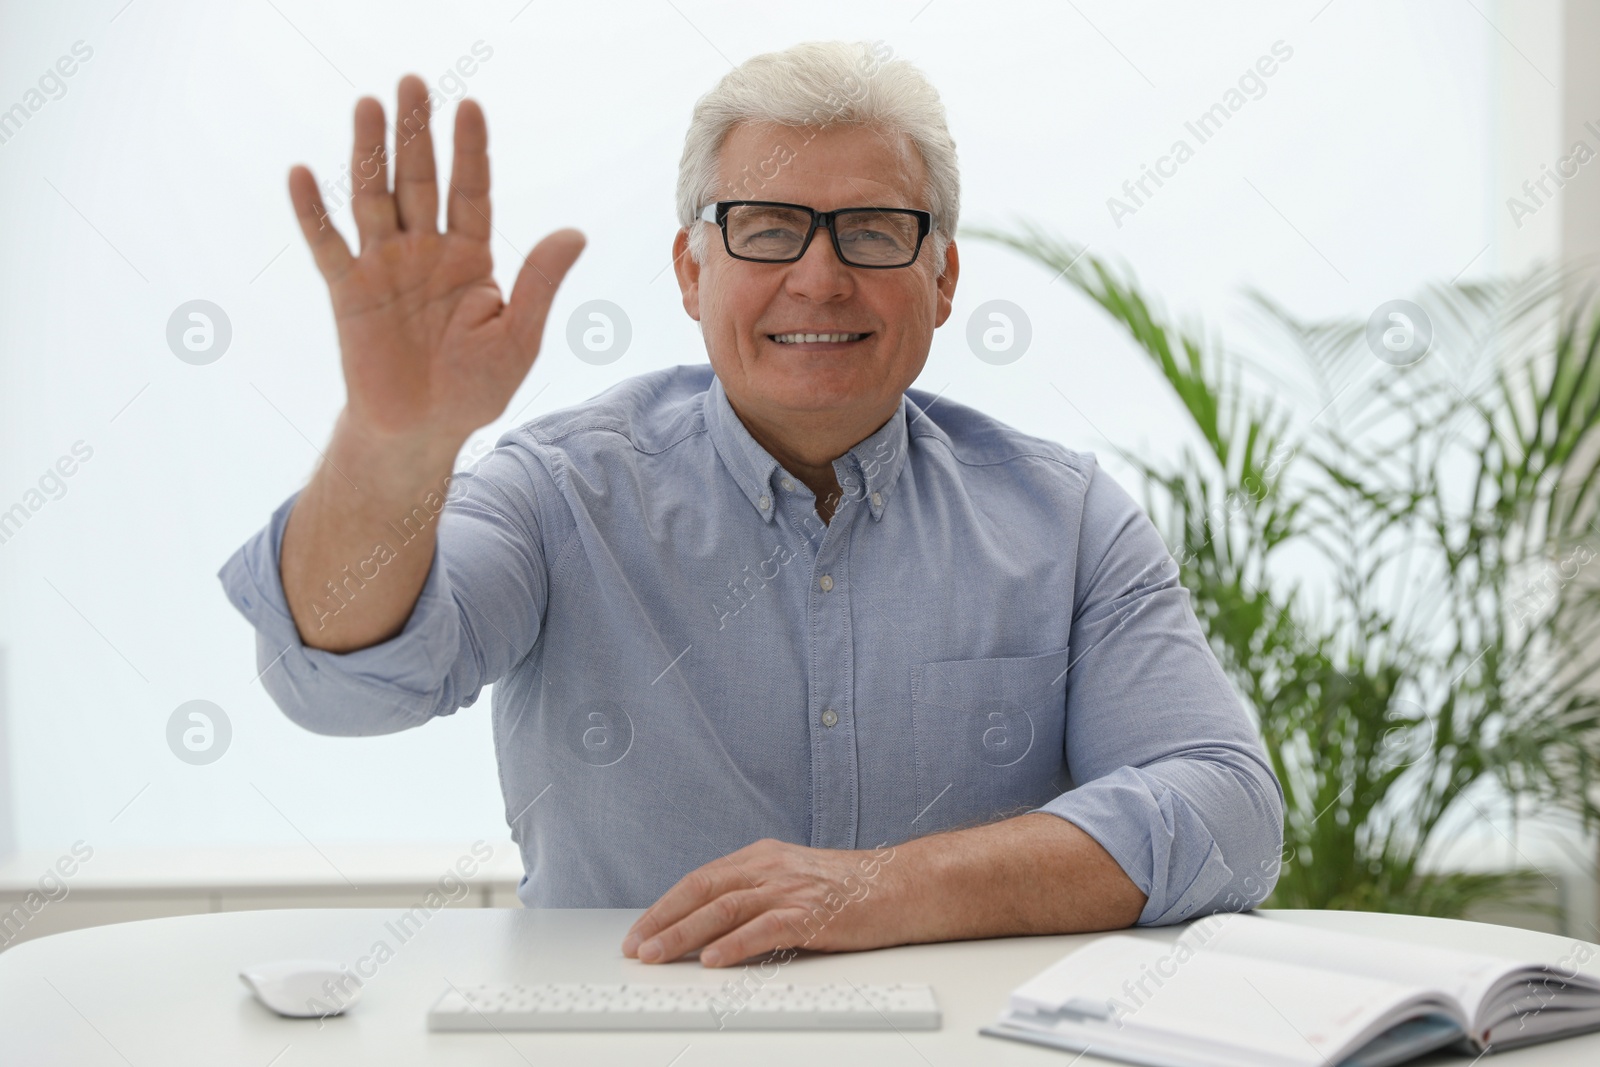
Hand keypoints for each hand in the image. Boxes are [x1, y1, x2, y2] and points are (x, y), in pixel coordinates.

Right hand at [288, 74, 583, 446]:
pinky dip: (313, 213)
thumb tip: (575, 233)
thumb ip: (540, 283)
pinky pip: (327, 246)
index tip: (470, 107)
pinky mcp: (348, 292)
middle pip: (420, 181)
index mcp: (470, 259)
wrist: (423, 431)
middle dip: (417, 132)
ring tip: (367, 104)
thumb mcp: (519, 337)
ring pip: (376, 198)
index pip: (471, 192)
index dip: (470, 151)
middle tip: (413, 82)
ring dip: (370, 153)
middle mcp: (425, 252)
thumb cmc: (475, 388)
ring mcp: (384, 268)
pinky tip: (303, 174)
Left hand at [620, 839, 902, 967]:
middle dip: (663, 919)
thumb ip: (756, 894)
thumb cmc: (852, 888)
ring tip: (658, 955)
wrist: (904, 885)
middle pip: (704, 890)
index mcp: (763, 857)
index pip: (701, 878)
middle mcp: (772, 868)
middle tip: (636, 947)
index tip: (641, 929)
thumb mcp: (794, 880)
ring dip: (685, 933)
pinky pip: (765, 929)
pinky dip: (735, 944)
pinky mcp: (813, 914)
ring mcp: (792, 889)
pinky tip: (713, 959)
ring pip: (724, 908)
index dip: (666, 905)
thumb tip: (712, 925)